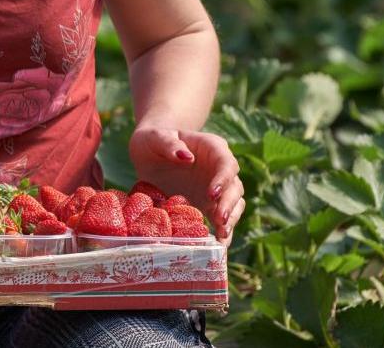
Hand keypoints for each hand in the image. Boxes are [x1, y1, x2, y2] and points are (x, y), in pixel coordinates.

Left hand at [128, 126, 244, 245]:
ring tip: (222, 237)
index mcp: (212, 148)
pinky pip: (221, 220)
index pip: (226, 164)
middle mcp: (219, 170)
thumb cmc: (153, 140)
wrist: (149, 154)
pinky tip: (217, 246)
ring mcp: (216, 189)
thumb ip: (169, 144)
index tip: (212, 195)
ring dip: (230, 221)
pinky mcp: (208, 206)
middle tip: (220, 221)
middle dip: (229, 205)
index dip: (223, 180)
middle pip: (234, 187)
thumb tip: (187, 158)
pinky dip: (221, 233)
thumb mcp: (155, 137)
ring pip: (234, 205)